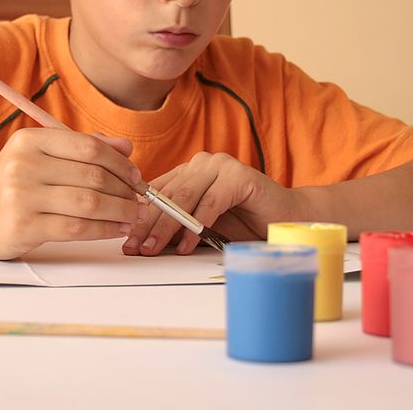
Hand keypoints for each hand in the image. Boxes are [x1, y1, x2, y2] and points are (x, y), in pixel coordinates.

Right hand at [0, 128, 147, 258]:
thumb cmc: (12, 185)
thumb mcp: (41, 157)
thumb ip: (83, 149)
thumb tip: (127, 147)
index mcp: (31, 140)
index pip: (90, 148)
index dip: (121, 163)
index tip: (136, 176)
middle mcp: (24, 164)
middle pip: (93, 176)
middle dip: (126, 190)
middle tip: (141, 199)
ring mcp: (21, 195)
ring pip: (89, 202)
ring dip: (121, 211)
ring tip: (134, 215)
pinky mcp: (22, 226)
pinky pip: (76, 228)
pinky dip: (105, 229)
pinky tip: (117, 229)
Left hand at [121, 152, 298, 255]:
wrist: (285, 220)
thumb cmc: (243, 225)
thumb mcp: (200, 227)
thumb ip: (176, 228)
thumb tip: (141, 242)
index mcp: (189, 171)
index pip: (157, 192)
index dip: (140, 217)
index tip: (127, 242)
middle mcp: (202, 163)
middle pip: (167, 194)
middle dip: (148, 225)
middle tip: (135, 248)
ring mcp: (221, 165)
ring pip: (185, 197)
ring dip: (167, 227)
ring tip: (153, 250)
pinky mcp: (238, 175)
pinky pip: (211, 202)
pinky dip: (196, 226)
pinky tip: (186, 245)